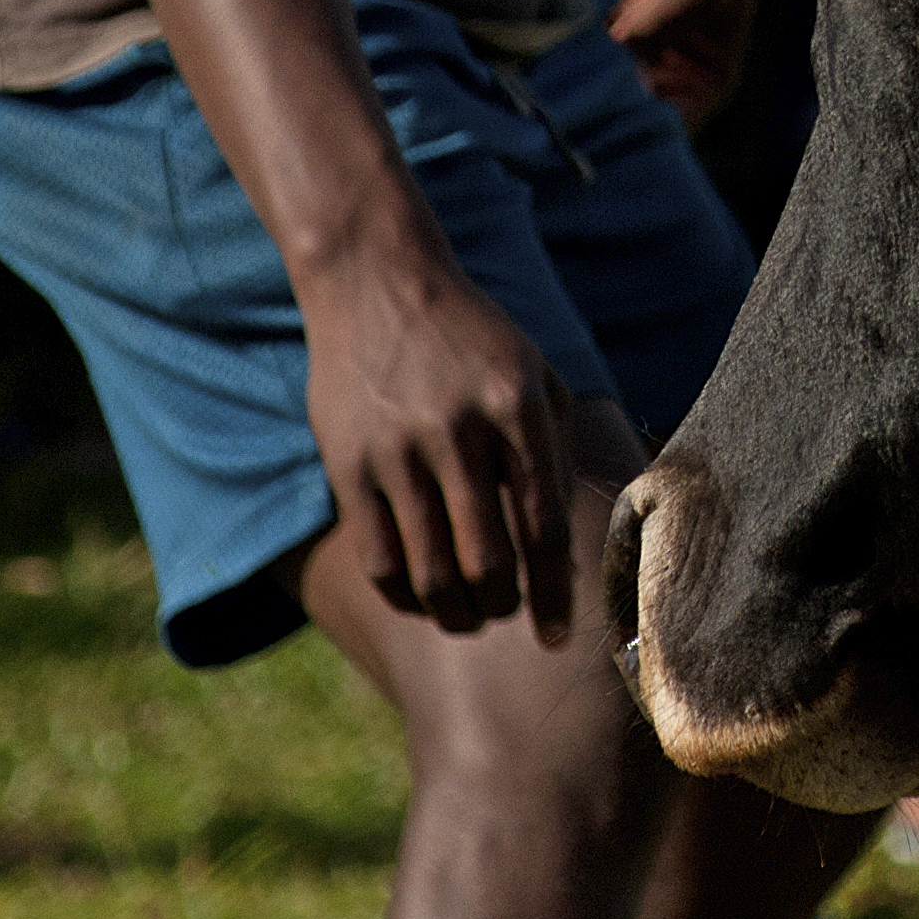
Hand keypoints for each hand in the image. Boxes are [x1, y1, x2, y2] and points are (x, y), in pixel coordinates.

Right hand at [298, 235, 581, 638]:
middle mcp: (459, 429)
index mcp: (517, 405)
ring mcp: (398, 449)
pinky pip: (378, 557)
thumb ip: (555, 450)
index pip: (543, 524)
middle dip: (504, 606)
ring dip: (455, 612)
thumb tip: (570, 544)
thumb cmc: (472, 338)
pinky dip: (403, 593)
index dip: (555, 593)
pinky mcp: (348, 464)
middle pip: (488, 559)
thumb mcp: (533, 373)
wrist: (377, 280)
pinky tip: (420, 597)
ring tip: (468, 617)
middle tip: (507, 615)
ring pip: (430, 570)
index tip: (558, 638)